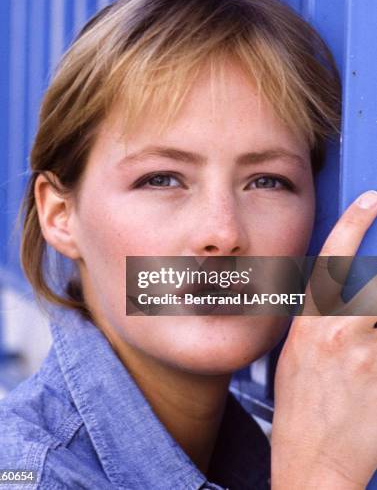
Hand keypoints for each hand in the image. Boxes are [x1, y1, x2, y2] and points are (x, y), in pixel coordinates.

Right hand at [271, 191, 376, 489]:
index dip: (353, 222)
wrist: (314, 462)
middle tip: (374, 291)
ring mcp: (367, 353)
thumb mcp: (293, 353)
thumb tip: (339, 294)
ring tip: (368, 337)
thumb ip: (319, 320)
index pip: (333, 257)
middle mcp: (339, 331)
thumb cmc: (301, 411)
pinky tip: (372, 361)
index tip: (371, 200)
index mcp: (310, 322)